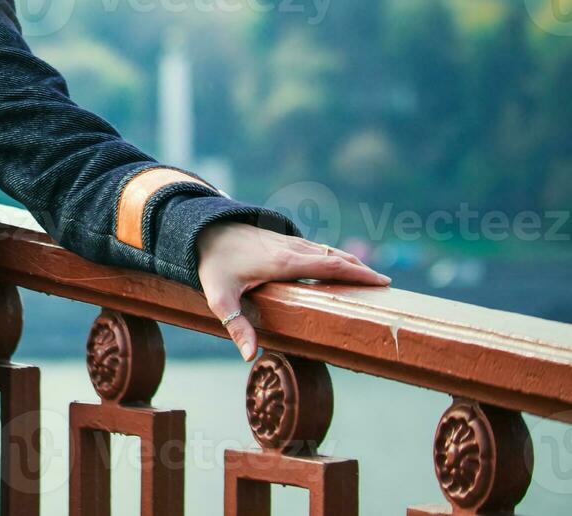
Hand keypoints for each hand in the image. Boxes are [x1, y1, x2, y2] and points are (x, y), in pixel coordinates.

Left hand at [196, 221, 390, 361]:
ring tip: (366, 276)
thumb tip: (249, 356)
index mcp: (284, 262)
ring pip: (324, 250)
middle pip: (333, 257)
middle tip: (383, 283)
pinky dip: (330, 256)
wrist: (201, 228)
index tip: (380, 281)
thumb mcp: (219, 297)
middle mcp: (291, 249)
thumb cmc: (212, 263)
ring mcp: (286, 241)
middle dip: (359, 269)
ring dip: (346, 261)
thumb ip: (236, 326)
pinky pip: (312, 248)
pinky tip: (334, 265)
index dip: (356, 273)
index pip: (329, 266)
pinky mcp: (280, 239)